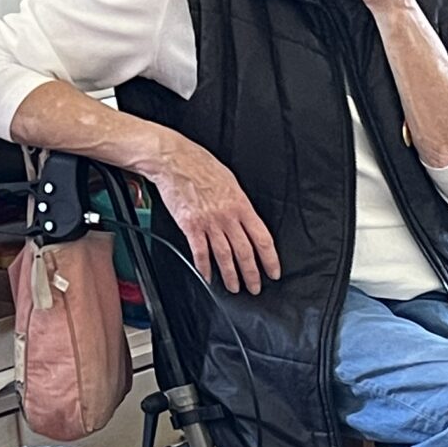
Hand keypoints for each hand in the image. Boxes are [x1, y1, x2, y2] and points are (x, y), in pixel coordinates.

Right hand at [147, 135, 281, 294]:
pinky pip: (200, 252)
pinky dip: (204, 267)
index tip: (273, 272)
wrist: (173, 159)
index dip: (270, 259)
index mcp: (241, 205)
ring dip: (231, 276)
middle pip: (245, 252)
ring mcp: (209, 222)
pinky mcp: (190, 225)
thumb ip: (240, 204)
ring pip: (225, 256)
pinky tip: (208, 277)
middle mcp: (228, 216)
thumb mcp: (230, 182)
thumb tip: (248, 220)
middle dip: (252, 274)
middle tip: (255, 287)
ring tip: (234, 287)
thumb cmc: (201, 165)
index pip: (262, 239)